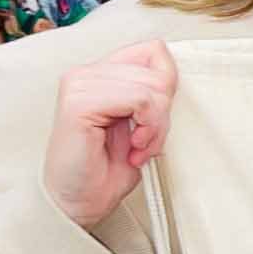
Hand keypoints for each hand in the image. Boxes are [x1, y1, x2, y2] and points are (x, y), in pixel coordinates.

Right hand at [42, 41, 177, 229]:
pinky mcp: (79, 102)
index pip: (153, 51)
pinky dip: (148, 128)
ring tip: (140, 146)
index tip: (158, 117)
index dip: (167, 84)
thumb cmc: (107, 168)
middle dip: (164, 112)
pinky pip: (140, 100)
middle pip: (158, 71)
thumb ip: (153, 95)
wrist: (81, 201)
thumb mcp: (143, 123)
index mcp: (102, 74)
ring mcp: (80, 84)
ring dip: (157, 125)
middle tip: (148, 140)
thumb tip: (173, 77)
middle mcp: (87, 74)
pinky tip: (134, 147)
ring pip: (153, 88)